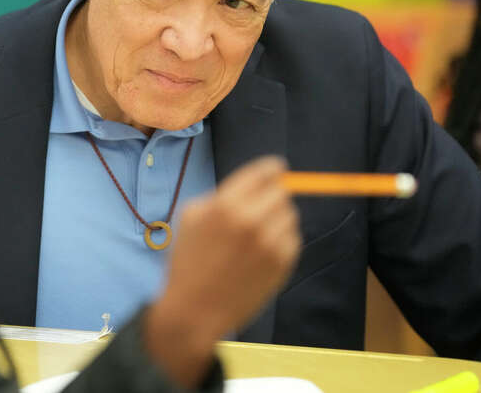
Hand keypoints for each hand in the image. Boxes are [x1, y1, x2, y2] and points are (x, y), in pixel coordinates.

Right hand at [143, 156, 301, 385]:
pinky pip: (292, 239)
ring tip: (255, 236)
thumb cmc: (188, 261)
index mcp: (226, 204)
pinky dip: (281, 241)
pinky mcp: (282, 264)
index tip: (276, 170)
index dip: (272, 169)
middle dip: (272, 197)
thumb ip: (220, 195)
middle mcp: (252, 220)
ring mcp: (270, 243)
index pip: (265, 172)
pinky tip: (259, 254)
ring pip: (289, 215)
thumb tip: (254, 183)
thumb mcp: (190, 217)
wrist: (194, 311)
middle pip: (281, 192)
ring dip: (277, 219)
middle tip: (259, 209)